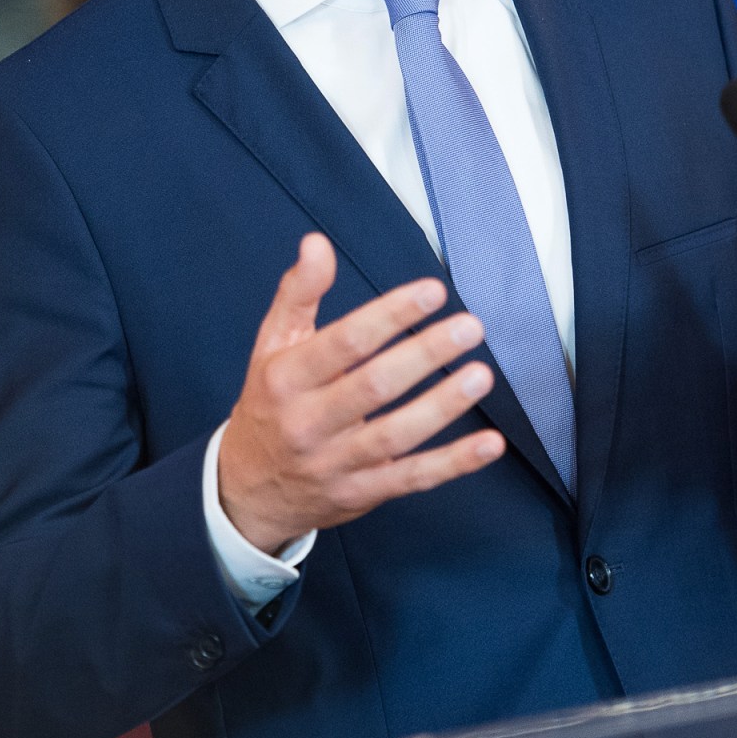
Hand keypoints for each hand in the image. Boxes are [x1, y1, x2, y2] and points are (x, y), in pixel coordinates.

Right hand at [218, 233, 506, 553]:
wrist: (247, 490)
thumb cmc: (270, 403)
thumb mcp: (272, 345)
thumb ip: (299, 293)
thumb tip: (317, 243)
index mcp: (286, 379)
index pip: (343, 343)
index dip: (390, 315)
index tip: (433, 292)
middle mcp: (308, 423)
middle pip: (372, 387)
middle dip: (424, 355)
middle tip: (469, 327)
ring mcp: (335, 464)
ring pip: (395, 435)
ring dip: (442, 406)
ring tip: (480, 374)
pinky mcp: (361, 494)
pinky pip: (412, 479)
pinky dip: (454, 463)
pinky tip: (489, 444)